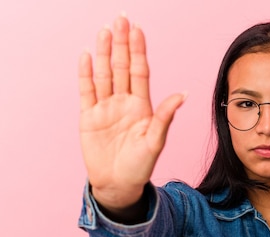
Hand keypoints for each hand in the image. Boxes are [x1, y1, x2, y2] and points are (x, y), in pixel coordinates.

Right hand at [78, 14, 185, 211]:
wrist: (118, 184)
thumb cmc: (140, 166)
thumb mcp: (155, 142)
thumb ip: (165, 117)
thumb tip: (183, 94)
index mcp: (142, 106)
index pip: (140, 72)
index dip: (139, 51)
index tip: (138, 29)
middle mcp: (124, 102)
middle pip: (122, 67)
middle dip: (122, 43)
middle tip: (120, 18)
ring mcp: (105, 107)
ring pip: (104, 74)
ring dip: (104, 53)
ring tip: (104, 31)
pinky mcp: (89, 116)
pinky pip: (87, 91)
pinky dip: (86, 74)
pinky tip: (86, 56)